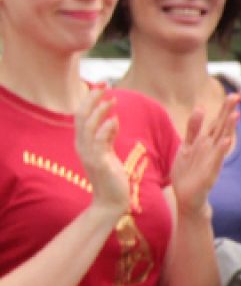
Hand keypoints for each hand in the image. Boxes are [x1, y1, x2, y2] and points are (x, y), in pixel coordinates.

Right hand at [76, 89, 131, 215]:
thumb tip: (112, 120)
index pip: (82, 114)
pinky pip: (99, 143)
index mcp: (84, 142)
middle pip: (81, 116)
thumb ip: (108, 136)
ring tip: (111, 99)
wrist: (111, 202)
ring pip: (88, 127)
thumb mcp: (108, 153)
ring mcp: (89, 155)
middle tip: (105, 84)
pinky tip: (114, 120)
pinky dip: (106, 130)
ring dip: (99, 111)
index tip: (103, 84)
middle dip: (92, 98)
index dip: (90, 98)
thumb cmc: (111, 177)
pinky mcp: (99, 164)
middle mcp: (82, 147)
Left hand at [171, 94, 240, 213]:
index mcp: (205, 142)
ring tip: (236, 115)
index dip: (224, 108)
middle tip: (237, 96)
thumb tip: (200, 108)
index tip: (233, 94)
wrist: (188, 198)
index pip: (217, 122)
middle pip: (222, 127)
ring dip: (229, 128)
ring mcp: (212, 160)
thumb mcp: (186, 146)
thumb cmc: (188, 173)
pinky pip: (216, 159)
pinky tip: (227, 141)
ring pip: (222, 141)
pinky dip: (222, 150)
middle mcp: (211, 149)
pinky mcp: (210, 173)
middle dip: (228, 112)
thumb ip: (193, 128)